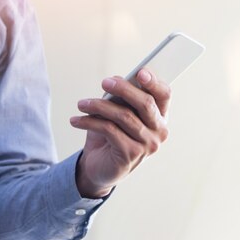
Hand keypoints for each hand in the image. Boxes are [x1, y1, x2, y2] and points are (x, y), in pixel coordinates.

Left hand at [70, 69, 170, 197]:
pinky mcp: (131, 153)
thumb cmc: (110, 136)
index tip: (139, 72)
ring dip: (98, 106)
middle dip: (123, 89)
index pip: (164, 95)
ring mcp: (148, 144)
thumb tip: (115, 81)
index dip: (154, 82)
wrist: (99, 167)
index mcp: (159, 116)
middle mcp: (159, 130)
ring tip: (81, 104)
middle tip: (104, 82)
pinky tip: (76, 120)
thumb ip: (121, 99)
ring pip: (123, 116)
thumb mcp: (116, 113)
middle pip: (145, 103)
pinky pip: (109, 130)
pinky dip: (89, 122)